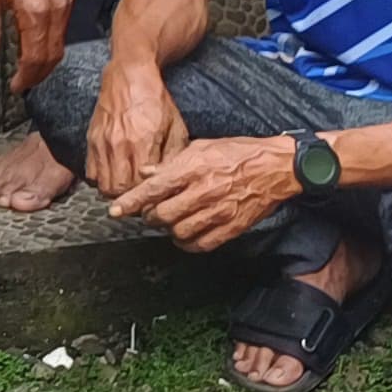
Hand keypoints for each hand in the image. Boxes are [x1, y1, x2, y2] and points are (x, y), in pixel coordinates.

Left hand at [0, 0, 70, 83]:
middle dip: (38, 73)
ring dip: (46, 56)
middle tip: (24, 81)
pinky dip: (53, 37)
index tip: (16, 86)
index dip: (26, 77)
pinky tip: (39, 38)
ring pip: (61, 40)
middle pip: (52, 55)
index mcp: (34, 12)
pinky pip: (64, 23)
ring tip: (29, 64)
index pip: (35, 58)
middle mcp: (56, 8)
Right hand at [80, 52, 188, 199]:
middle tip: (139, 195)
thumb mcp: (176, 126)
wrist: (130, 74)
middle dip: (129, 198)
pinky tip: (114, 173)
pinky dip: (102, 178)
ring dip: (115, 190)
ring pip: (102, 184)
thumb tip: (168, 180)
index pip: (140, 184)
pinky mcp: (92, 139)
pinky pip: (91, 172)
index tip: (152, 196)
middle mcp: (120, 143)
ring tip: (126, 187)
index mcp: (144, 141)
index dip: (146, 195)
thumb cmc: (157, 99)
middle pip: (118, 189)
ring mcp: (103, 142)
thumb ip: (173, 155)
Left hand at [110, 133, 300, 249]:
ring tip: (172, 221)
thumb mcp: (202, 147)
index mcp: (194, 167)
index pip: (153, 189)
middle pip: (162, 214)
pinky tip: (186, 234)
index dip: (130, 202)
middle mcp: (203, 190)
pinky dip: (188, 243)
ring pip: (179, 231)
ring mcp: (218, 211)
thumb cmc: (239, 153)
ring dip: (169, 229)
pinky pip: (201, 244)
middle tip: (151, 212)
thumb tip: (146, 173)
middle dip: (150, 216)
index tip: (115, 211)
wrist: (277, 167)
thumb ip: (172, 162)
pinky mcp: (231, 227)